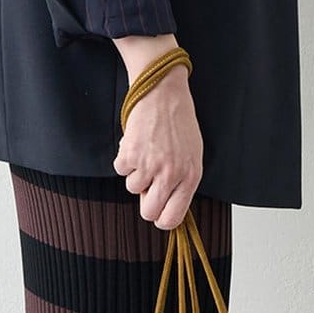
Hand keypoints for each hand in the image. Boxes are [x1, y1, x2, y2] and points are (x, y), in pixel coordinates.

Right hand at [111, 38, 202, 228]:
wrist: (163, 93)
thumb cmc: (179, 123)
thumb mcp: (192, 155)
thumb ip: (182, 182)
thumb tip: (166, 205)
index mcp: (190, 177)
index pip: (173, 218)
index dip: (161, 219)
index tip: (157, 213)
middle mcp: (171, 174)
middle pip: (148, 212)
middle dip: (145, 201)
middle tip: (148, 184)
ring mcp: (150, 165)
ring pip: (132, 188)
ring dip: (136, 172)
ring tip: (147, 151)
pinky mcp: (130, 154)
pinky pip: (121, 169)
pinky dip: (125, 157)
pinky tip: (137, 142)